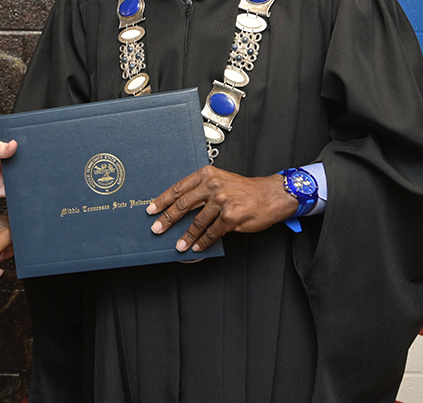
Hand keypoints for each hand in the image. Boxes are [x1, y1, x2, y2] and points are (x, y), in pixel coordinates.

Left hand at [145, 166, 297, 252]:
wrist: (271, 195)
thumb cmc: (245, 189)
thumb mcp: (221, 180)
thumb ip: (202, 189)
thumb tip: (181, 206)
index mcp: (207, 175)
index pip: (179, 188)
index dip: (163, 200)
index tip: (151, 209)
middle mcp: (213, 186)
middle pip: (183, 204)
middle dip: (168, 218)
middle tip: (157, 228)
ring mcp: (222, 201)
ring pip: (197, 222)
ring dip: (186, 236)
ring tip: (178, 245)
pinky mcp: (231, 217)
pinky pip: (212, 232)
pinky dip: (202, 242)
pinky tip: (196, 247)